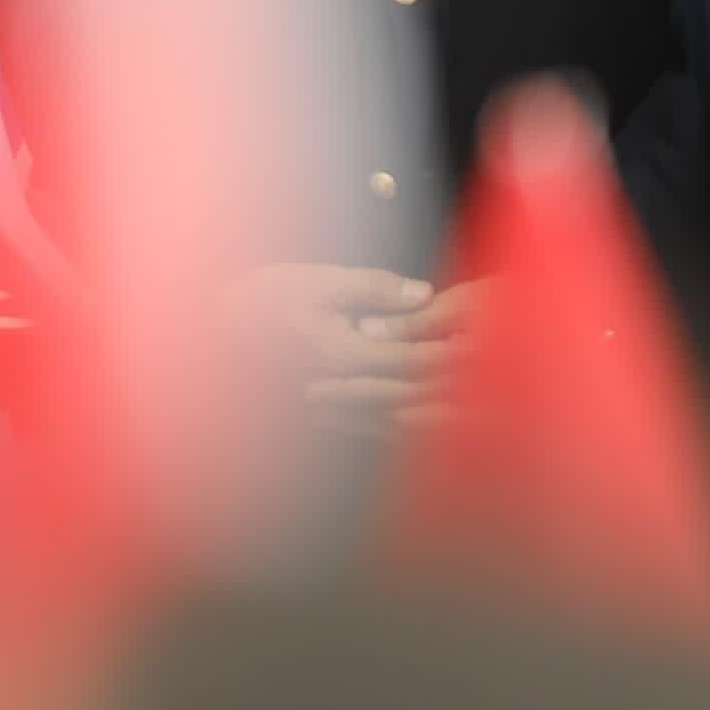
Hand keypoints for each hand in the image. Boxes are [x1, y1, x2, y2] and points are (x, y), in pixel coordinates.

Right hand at [228, 263, 467, 425]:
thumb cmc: (258, 300)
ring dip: (443, 415)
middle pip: (417, 395)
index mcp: (345, 355)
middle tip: (502, 381)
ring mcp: (334, 408)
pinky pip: (379, 429)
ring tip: (486, 412)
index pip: (415, 358)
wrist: (207, 334)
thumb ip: (371, 288)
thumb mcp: (314, 280)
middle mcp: (344, 390)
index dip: (455, 351)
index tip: (491, 342)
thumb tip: (422, 293)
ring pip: (402, 419)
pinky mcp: (326, 415)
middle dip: (460, 387)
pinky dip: (413, 427)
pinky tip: (436, 426)